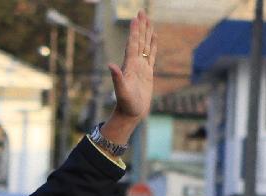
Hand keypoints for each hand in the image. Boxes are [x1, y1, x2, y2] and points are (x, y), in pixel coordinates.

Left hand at [102, 10, 156, 143]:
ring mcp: (141, 67)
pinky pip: (152, 56)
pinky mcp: (147, 73)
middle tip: (141, 11)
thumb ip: (117, 78)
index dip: (134, 32)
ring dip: (146, 33)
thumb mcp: (121, 91)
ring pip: (145, 46)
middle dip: (140, 27)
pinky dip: (153, 45)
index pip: (133, 44)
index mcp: (130, 65)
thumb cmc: (126, 104)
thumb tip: (111, 65)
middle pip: (139, 41)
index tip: (136, 18)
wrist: (130, 113)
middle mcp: (135, 63)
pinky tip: (154, 37)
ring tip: (148, 20)